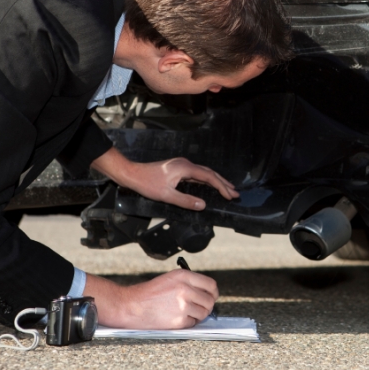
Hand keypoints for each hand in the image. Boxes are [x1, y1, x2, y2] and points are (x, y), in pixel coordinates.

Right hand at [85, 271, 218, 328]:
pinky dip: (188, 323)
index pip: (211, 284)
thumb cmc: (148, 293)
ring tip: (185, 313)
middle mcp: (185, 289)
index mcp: (183, 276)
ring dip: (198, 315)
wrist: (131, 305)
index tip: (211, 296)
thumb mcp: (170, 278)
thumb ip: (189, 282)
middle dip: (207, 305)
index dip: (213, 292)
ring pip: (204, 313)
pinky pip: (193, 323)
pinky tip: (177, 318)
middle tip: (200, 308)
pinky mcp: (179, 320)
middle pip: (210, 300)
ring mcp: (183, 305)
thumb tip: (207, 293)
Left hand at [91, 147, 238, 209]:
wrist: (132, 174)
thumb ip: (185, 201)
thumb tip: (203, 205)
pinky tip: (210, 185)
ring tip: (227, 189)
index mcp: (185, 168)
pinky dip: (207, 180)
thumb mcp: (166, 196)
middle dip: (223, 183)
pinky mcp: (178, 169)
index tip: (230, 195)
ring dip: (217, 181)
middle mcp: (186, 164)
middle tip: (235, 193)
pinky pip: (197, 174)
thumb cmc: (147, 184)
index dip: (221, 186)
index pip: (209, 177)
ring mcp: (182, 165)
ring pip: (204, 173)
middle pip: (210, 173)